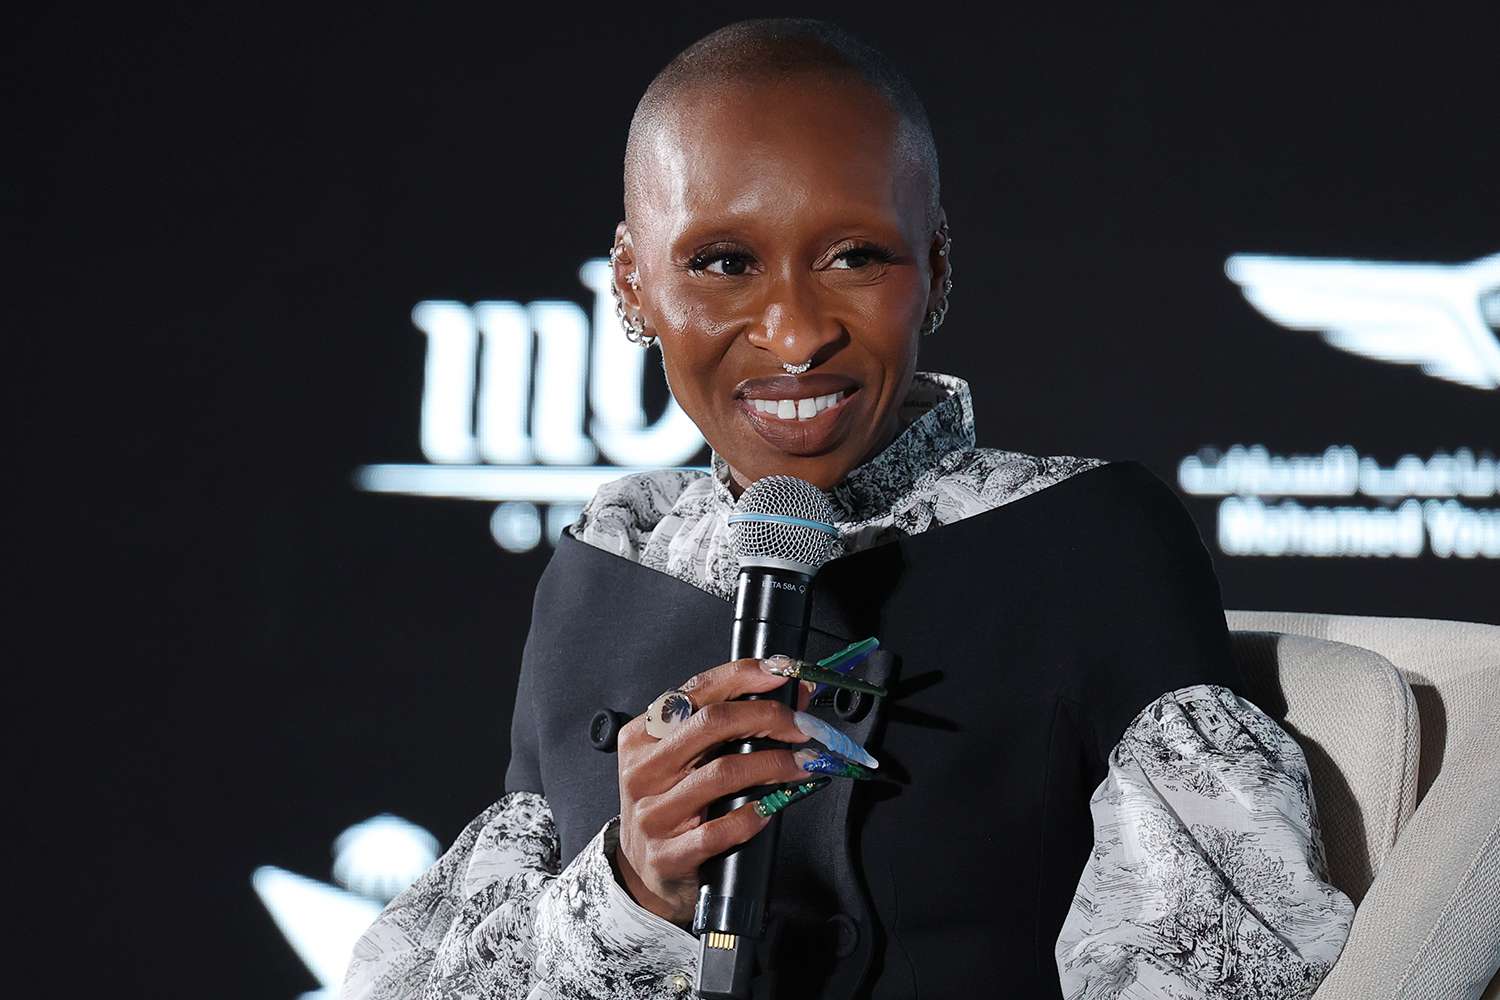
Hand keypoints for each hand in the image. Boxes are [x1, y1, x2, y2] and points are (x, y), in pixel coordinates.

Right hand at [613, 657, 814, 925]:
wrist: (641, 872)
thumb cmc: (670, 803)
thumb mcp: (681, 758)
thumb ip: (723, 726)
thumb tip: (791, 697)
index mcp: (643, 735)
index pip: (697, 690)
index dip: (745, 676)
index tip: (784, 673)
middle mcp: (643, 770)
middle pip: (711, 724)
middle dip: (768, 717)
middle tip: (802, 725)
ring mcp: (653, 813)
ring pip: (723, 773)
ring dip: (774, 763)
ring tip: (803, 763)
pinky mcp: (669, 854)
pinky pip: (721, 829)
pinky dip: (756, 814)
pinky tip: (775, 806)